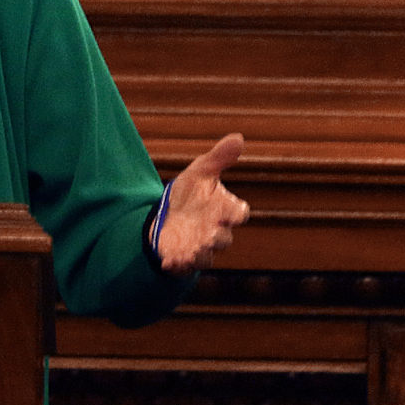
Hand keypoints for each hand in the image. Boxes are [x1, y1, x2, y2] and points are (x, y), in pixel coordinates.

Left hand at [154, 132, 249, 276]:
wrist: (168, 214)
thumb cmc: (191, 192)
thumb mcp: (200, 172)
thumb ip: (218, 158)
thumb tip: (238, 137)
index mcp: (223, 209)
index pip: (238, 213)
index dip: (235, 213)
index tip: (230, 213)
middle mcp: (215, 231)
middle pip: (223, 238)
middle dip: (217, 237)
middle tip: (208, 234)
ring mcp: (200, 247)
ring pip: (207, 257)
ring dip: (198, 255)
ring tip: (188, 252)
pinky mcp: (183, 258)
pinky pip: (184, 267)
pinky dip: (177, 266)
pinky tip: (166, 262)